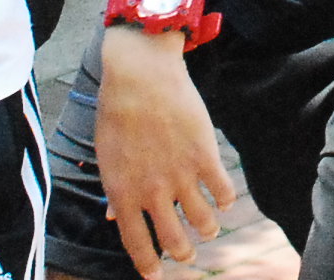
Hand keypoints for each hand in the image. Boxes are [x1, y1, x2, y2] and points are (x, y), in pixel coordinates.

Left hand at [95, 26, 236, 271]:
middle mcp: (153, 191)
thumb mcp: (107, 156)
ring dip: (208, 229)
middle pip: (174, 240)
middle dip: (183, 253)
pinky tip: (224, 200)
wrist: (141, 75)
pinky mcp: (205, 156)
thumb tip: (113, 217)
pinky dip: (226, 200)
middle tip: (188, 254)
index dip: (148, 265)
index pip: (137, 244)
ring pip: (203, 222)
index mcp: (123, 193)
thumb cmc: (117, 112)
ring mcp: (181, 175)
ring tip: (209, 228)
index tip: (156, 276)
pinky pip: (223, 191)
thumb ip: (113, 190)